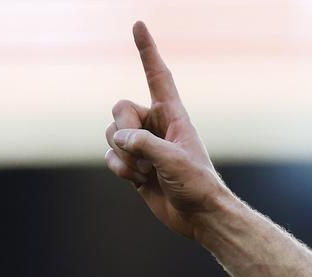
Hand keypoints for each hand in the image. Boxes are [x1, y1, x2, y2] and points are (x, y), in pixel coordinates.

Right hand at [104, 21, 229, 239]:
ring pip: (111, 134)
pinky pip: (111, 156)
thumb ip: (144, 144)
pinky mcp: (135, 165)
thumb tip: (119, 139)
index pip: (157, 76)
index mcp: (173, 116)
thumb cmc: (197, 185)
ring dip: (123, 156)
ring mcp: (144, 145)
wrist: (201, 216)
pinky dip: (119, 169)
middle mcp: (156, 126)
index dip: (148, 51)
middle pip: (120, 108)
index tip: (139, 25)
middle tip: (140, 150)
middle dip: (123, 129)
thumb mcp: (173, 160)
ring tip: (146, 172)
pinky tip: (138, 181)